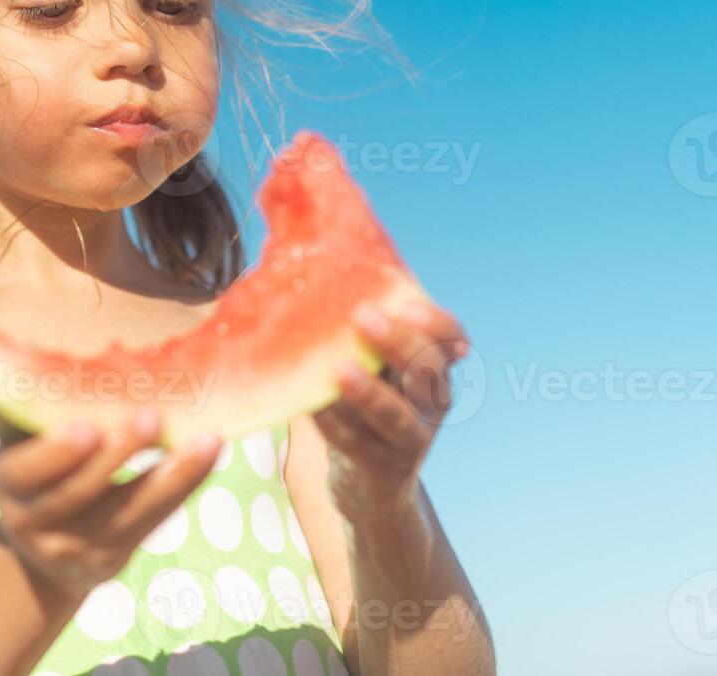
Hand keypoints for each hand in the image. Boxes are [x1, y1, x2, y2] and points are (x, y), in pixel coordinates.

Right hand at [0, 407, 221, 597]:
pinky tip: (207, 456)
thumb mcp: (25, 442)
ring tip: (205, 441)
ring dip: (170, 476)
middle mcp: (31, 519)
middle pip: (78, 491)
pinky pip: (151, 522)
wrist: (36, 547)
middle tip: (152, 417)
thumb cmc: (38, 466)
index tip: (89, 426)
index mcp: (6, 477)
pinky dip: (183, 487)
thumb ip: (47, 410)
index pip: (26, 470)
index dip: (56, 453)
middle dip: (118, 456)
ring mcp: (72, 547)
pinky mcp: (111, 558)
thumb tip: (99, 351)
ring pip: (127, 512)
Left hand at [314, 298, 470, 526]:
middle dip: (398, 344)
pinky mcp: (383, 470)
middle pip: (425, 372)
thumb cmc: (361, 405)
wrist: (367, 484)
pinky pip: (358, 445)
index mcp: (431, 370)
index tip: (410, 306)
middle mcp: (431, 404)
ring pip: (396, 416)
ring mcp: (411, 441)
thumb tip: (309, 271)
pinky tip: (312, 407)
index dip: (437, 325)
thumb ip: (359, 333)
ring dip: (369, 393)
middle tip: (363, 316)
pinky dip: (334, 426)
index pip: (448, 341)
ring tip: (341, 369)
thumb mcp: (372, 368)